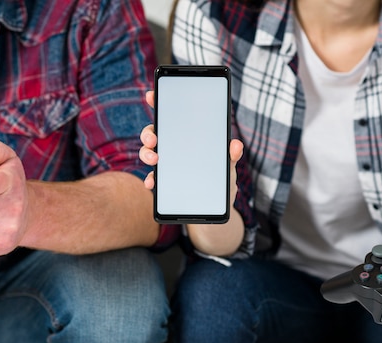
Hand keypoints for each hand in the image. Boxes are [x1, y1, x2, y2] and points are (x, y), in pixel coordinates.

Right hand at [139, 91, 243, 207]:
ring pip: (149, 153)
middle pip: (154, 133)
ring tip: (154, 160)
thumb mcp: (228, 167)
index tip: (151, 95)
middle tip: (153, 140)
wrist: (215, 208)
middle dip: (149, 133)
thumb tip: (236, 145)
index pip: (170, 115)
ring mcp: (166, 164)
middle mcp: (173, 147)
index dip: (159, 102)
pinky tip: (152, 183)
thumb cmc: (220, 181)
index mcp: (188, 136)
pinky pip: (153, 178)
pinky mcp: (164, 182)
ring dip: (146, 154)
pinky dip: (151, 180)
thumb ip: (231, 156)